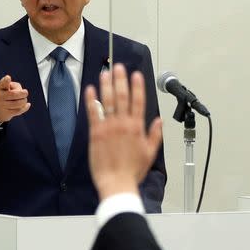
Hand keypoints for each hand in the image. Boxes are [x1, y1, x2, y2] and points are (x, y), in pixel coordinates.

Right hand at [0, 75, 29, 124]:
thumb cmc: (5, 94)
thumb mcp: (7, 87)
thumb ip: (15, 86)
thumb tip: (22, 92)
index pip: (2, 83)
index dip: (5, 81)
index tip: (8, 77)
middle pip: (14, 94)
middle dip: (23, 93)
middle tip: (26, 92)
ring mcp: (2, 105)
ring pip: (18, 103)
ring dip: (24, 100)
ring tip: (24, 99)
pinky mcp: (6, 113)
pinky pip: (19, 110)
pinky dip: (25, 107)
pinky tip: (27, 105)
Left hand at [85, 64, 162, 199]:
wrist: (117, 183)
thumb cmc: (133, 171)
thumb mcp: (150, 153)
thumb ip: (155, 135)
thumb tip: (159, 121)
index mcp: (137, 128)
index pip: (139, 101)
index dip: (138, 86)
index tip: (136, 74)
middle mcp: (123, 124)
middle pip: (122, 96)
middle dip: (121, 80)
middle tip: (119, 66)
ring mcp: (109, 127)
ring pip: (108, 101)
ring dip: (106, 85)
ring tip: (105, 72)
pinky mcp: (96, 134)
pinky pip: (93, 113)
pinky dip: (92, 100)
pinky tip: (90, 90)